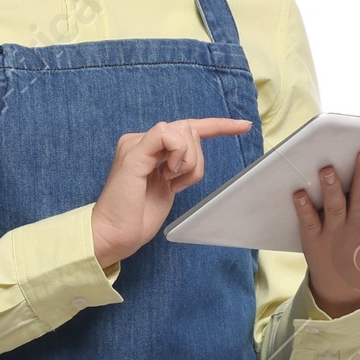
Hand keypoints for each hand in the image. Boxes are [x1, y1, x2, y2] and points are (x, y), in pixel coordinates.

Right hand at [91, 118, 251, 267]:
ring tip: (170, 183)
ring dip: (189, 161)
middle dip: (197, 158)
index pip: (187, 127)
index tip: (244, 125)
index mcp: (149, 148)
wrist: (115, 234)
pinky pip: (168, 135)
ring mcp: (136, 144)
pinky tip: (167, 176)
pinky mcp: (134, 152)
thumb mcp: (168, 186)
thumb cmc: (139, 217)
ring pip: (184, 131)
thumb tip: (195, 150)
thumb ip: (179, 165)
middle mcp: (141, 140)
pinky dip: (179, 156)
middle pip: (190, 129)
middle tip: (178, 183)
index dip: (218, 125)